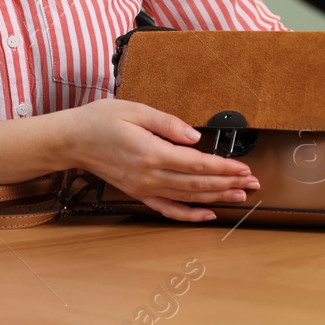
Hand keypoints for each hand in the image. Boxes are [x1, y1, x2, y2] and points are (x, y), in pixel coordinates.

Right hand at [60, 98, 258, 222]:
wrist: (71, 140)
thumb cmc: (100, 120)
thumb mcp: (135, 109)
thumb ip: (168, 123)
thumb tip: (195, 137)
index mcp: (151, 152)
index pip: (197, 164)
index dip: (223, 168)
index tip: (243, 168)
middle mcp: (149, 175)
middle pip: (197, 184)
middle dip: (228, 184)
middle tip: (252, 183)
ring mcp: (143, 188)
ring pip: (187, 197)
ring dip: (216, 198)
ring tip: (239, 197)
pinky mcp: (138, 193)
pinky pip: (167, 209)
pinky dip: (189, 214)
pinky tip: (207, 214)